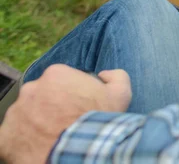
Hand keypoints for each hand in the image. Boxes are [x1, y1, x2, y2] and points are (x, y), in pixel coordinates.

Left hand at [0, 64, 130, 163]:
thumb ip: (116, 75)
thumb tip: (105, 74)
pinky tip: (41, 146)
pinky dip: (24, 141)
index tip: (79, 106)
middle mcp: (31, 88)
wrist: (81, 151)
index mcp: (56, 74)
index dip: (71, 93)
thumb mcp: (121, 93)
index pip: (60, 80)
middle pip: (41, 95)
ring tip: (54, 137)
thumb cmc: (99, 120)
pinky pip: (13, 137)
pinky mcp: (5, 137)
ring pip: (26, 115)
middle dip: (51, 106)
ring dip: (37, 123)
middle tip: (67, 122)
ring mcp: (16, 113)